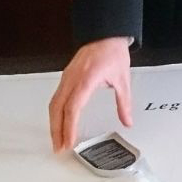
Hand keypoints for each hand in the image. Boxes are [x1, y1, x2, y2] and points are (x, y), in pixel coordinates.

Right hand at [48, 37, 132, 151]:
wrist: (105, 33)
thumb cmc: (112, 52)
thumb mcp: (123, 78)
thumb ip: (124, 102)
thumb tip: (127, 121)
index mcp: (86, 79)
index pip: (73, 107)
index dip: (69, 126)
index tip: (69, 141)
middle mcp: (72, 78)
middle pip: (58, 108)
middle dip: (56, 130)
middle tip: (59, 148)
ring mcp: (67, 77)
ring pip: (54, 104)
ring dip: (54, 123)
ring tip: (57, 140)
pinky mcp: (66, 77)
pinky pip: (56, 97)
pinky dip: (55, 113)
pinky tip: (58, 122)